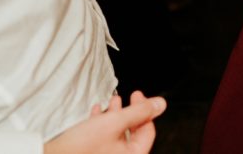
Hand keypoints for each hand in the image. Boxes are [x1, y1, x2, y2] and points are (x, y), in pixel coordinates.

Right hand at [43, 91, 164, 153]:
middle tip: (127, 96)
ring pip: (118, 134)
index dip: (145, 110)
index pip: (148, 131)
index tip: (138, 94)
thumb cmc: (81, 146)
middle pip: (133, 132)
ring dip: (115, 115)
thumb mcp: (114, 122)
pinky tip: (97, 113)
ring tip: (112, 102)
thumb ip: (139, 112)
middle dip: (129, 112)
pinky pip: (104, 138)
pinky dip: (103, 124)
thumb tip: (161, 104)